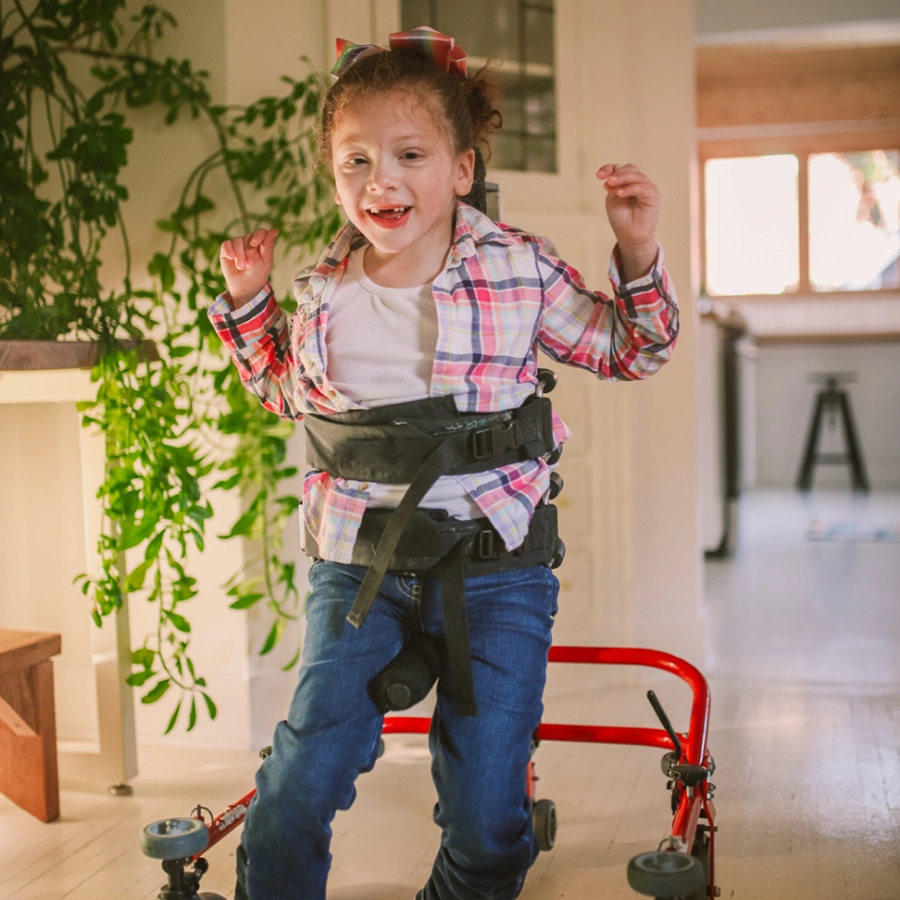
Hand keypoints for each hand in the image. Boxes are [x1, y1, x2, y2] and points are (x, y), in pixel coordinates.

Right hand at [219, 228, 278, 307]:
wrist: (245, 286)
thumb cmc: (258, 273)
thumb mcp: (265, 260)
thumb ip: (268, 244)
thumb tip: (275, 230)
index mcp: (261, 243)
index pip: (260, 232)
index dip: (257, 236)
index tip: (254, 244)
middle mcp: (248, 241)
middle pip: (248, 237)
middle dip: (248, 251)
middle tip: (250, 264)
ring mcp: (237, 245)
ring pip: (237, 241)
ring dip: (239, 254)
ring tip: (241, 266)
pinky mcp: (227, 249)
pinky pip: (226, 244)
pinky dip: (228, 250)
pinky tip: (231, 257)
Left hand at [596, 163, 659, 280]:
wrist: (630, 236)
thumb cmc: (621, 219)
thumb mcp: (612, 199)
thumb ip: (613, 186)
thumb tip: (613, 173)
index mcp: (628, 182)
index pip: (620, 168)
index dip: (609, 168)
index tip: (598, 176)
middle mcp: (638, 182)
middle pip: (629, 169)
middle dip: (617, 173)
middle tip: (607, 181)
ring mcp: (647, 187)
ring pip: (636, 175)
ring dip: (622, 178)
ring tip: (611, 184)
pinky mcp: (653, 195)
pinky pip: (642, 187)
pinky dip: (630, 188)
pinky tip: (620, 193)